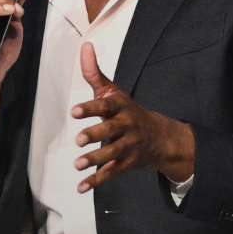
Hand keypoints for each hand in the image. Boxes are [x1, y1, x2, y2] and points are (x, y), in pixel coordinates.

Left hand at [70, 42, 194, 191]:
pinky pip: (111, 173)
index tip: (74, 111)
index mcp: (120, 107)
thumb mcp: (112, 91)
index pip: (106, 107)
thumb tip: (85, 46)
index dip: (91, 109)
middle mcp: (126, 127)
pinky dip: (96, 181)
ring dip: (95, 159)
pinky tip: (81, 188)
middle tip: (78, 140)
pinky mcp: (127, 163)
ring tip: (77, 164)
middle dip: (96, 135)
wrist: (159, 136)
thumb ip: (94, 73)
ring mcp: (128, 146)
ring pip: (112, 154)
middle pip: (111, 131)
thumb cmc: (126, 111)